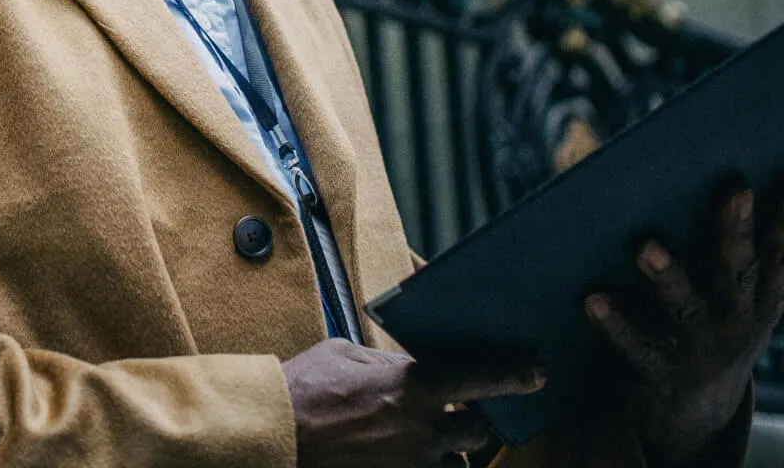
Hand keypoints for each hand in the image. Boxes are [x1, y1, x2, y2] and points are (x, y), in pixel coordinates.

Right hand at [282, 339, 544, 466]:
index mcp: (412, 385)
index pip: (479, 378)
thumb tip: (405, 367)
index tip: (536, 373)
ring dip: (443, 454)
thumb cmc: (305, 389)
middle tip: (456, 417)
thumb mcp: (344, 354)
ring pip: (454, 465)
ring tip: (412, 442)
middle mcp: (422, 430)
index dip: (513, 374)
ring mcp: (412, 466)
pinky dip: (424, 466)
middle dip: (468, 425)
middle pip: (475, 432)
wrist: (274, 438)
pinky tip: (399, 455)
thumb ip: (384, 362)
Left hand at [586, 184, 783, 463]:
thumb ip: (740, 239)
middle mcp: (738, 320)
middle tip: (736, 190)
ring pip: (687, 308)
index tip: (781, 176)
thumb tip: (735, 174)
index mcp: (760, 294)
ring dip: (668, 276)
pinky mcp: (663, 371)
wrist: (695, 410)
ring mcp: (702, 348)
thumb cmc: (713, 316)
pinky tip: (592, 298)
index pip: (780, 251)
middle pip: (739, 270)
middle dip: (737, 231)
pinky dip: (615, 324)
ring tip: (645, 245)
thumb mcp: (738, 286)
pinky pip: (637, 346)